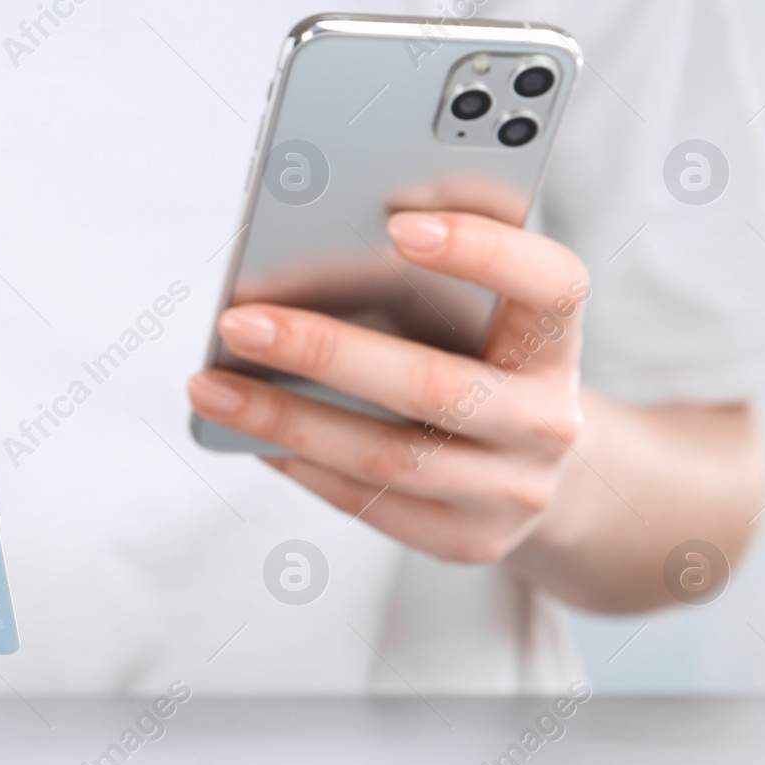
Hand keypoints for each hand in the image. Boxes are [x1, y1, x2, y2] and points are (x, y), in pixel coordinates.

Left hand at [188, 176, 589, 563]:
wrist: (539, 472)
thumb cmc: (481, 362)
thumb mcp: (477, 309)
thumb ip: (426, 262)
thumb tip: (324, 226)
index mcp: (555, 341)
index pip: (550, 285)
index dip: (482, 251)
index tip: (397, 223)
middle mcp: (547, 420)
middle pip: (433, 387)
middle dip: (323, 351)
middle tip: (237, 321)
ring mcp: (513, 492)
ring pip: (385, 458)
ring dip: (284, 421)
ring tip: (209, 386)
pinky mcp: (469, 541)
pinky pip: (369, 503)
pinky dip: (302, 464)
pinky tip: (248, 434)